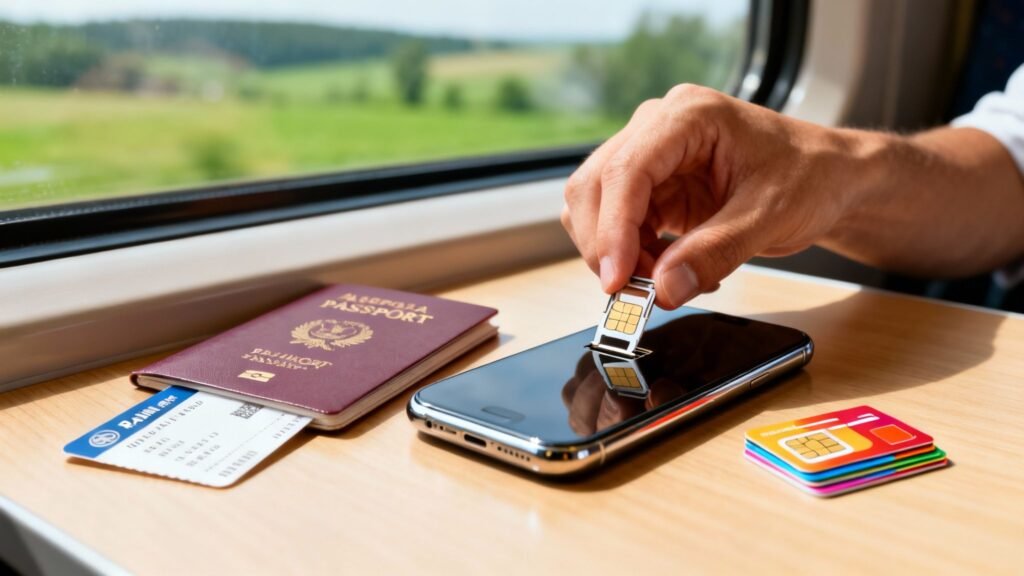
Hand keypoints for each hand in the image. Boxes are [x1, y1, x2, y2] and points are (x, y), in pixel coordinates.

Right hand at [561, 83, 857, 307]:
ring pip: (595, 208)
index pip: (627, 170)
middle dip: (608, 245)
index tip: (616, 279)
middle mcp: (658, 128)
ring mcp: (651, 156)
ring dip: (618, 254)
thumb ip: (714, 252)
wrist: (829, 178)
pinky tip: (671, 269)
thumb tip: (663, 289)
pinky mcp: (651, 186)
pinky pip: (617, 226)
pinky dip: (633, 257)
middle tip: (636, 293)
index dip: (613, 228)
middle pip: (595, 186)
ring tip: (665, 280)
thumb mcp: (770, 216)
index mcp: (689, 116)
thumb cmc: (810, 176)